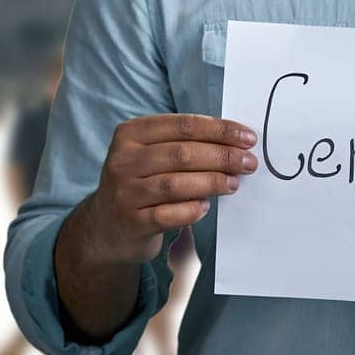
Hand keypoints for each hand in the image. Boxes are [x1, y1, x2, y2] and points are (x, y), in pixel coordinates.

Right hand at [77, 113, 257, 265]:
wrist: (105, 228)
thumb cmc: (141, 183)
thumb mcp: (151, 155)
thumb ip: (183, 144)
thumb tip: (235, 143)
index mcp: (130, 134)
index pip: (183, 126)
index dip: (220, 130)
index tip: (248, 138)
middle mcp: (123, 160)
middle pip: (182, 153)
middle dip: (222, 156)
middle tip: (248, 162)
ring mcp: (124, 192)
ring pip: (176, 184)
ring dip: (212, 182)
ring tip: (233, 183)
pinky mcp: (130, 222)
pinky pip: (168, 215)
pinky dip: (191, 210)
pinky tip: (205, 207)